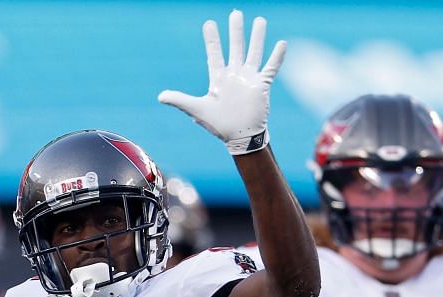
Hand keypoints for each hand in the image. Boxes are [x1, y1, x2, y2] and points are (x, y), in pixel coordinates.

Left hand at [157, 10, 285, 154]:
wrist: (240, 138)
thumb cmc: (219, 125)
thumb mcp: (198, 110)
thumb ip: (180, 100)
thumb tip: (160, 97)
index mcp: (219, 78)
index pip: (215, 54)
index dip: (212, 39)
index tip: (209, 23)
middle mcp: (235, 75)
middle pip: (236, 47)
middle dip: (235, 31)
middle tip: (235, 13)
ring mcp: (249, 79)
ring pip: (254, 52)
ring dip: (257, 37)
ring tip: (260, 20)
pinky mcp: (262, 85)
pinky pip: (271, 68)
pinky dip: (276, 57)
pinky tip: (282, 43)